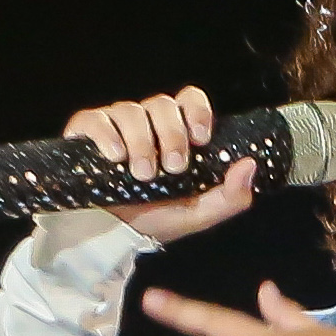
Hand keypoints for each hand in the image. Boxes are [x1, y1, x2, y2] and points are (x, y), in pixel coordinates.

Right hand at [62, 84, 255, 242]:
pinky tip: (115, 157)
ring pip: (131, 111)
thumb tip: (249, 164)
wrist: (112, 236)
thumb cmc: (155, 220)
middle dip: (171, 135)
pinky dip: (107, 136)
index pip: (189, 99)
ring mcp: (115, 123)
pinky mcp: (86, 131)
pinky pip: (97, 119)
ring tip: (143, 174)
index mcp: (175, 132)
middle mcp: (146, 122)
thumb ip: (230, 196)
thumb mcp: (198, 214)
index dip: (197, 111)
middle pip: (161, 103)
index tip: (200, 139)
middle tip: (173, 168)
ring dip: (142, 142)